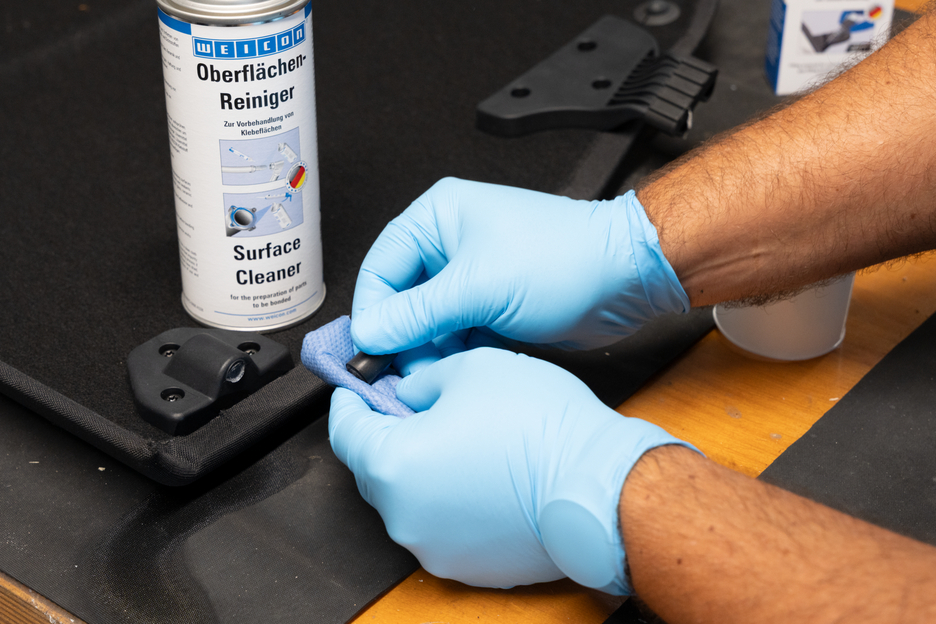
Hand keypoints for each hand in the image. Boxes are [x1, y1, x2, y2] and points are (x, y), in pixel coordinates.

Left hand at [328, 347, 694, 592]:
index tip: (356, 386)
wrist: (600, 487)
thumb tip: (408, 392)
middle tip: (412, 403)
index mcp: (393, 466)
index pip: (344, 430)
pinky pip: (443, 524)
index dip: (349, 399)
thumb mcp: (470, 368)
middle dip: (387, 433)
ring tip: (460, 436)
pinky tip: (482, 472)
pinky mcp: (470, 566)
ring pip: (410, 499)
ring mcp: (436, 548)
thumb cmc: (542, 429)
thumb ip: (421, 381)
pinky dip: (451, 499)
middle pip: (374, 468)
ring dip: (422, 467)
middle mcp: (405, 517)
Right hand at [350, 177, 688, 353]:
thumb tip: (371, 332)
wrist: (624, 279)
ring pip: (427, 320)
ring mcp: (472, 275)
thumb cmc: (568, 258)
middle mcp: (451, 243)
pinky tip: (454, 369)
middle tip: (397, 370)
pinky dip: (451, 353)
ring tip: (427, 374)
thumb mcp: (478, 287)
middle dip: (401, 335)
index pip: (381, 266)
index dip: (372, 310)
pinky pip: (454, 333)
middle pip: (401, 297)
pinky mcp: (490, 303)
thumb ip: (417, 313)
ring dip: (426, 349)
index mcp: (439, 216)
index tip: (367, 349)